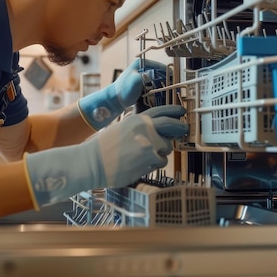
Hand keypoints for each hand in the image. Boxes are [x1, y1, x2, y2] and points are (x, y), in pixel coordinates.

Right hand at [24, 105, 187, 206]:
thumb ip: (137, 126)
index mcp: (137, 119)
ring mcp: (150, 144)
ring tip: (142, 157)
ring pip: (166, 148)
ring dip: (159, 153)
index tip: (181, 111)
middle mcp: (146, 129)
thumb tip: (152, 126)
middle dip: (180, 127)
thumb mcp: (120, 128)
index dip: (173, 110)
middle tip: (184, 129)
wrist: (92, 163)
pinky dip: (153, 165)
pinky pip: (160, 162)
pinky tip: (139, 165)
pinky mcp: (150, 159)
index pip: (160, 111)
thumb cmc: (102, 148)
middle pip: (171, 125)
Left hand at [78, 59, 165, 129]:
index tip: (173, 82)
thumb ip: (147, 76)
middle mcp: (140, 68)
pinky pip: (151, 86)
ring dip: (160, 87)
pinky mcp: (138, 84)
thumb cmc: (123, 91)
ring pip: (155, 80)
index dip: (167, 74)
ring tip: (166, 94)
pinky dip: (155, 90)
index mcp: (140, 63)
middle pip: (158, 73)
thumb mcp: (136, 81)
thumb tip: (157, 74)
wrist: (113, 101)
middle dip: (165, 81)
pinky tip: (158, 97)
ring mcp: (139, 76)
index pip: (159, 66)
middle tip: (171, 89)